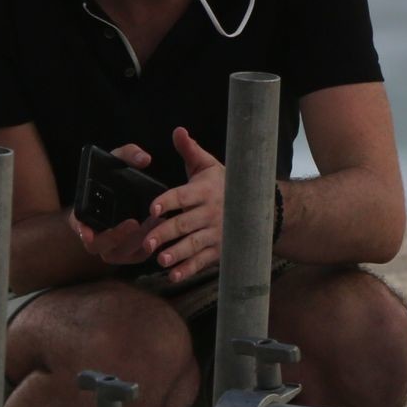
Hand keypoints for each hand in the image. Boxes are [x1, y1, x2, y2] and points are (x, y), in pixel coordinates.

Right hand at [68, 143, 162, 264]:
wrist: (128, 196)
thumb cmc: (116, 178)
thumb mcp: (117, 161)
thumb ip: (129, 154)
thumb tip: (145, 159)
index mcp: (84, 214)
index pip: (77, 225)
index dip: (80, 230)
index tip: (88, 232)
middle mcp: (95, 235)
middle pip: (99, 245)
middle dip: (115, 236)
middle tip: (134, 223)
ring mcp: (112, 248)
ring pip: (120, 253)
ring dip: (136, 241)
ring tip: (154, 224)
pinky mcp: (129, 255)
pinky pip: (137, 256)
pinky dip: (148, 246)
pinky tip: (160, 230)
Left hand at [140, 126, 225, 283]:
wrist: (259, 207)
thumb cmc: (225, 184)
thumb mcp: (209, 166)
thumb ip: (190, 151)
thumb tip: (177, 131)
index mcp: (204, 191)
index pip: (182, 196)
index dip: (167, 201)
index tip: (152, 208)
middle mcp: (210, 213)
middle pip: (184, 224)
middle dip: (165, 234)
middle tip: (147, 241)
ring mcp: (215, 234)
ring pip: (193, 245)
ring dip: (177, 254)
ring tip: (161, 261)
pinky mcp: (218, 251)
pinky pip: (202, 262)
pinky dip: (188, 270)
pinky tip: (174, 276)